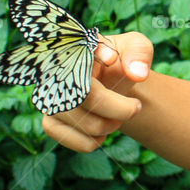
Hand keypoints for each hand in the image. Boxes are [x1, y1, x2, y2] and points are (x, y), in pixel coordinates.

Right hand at [41, 31, 152, 151]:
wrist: (111, 82)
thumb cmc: (121, 61)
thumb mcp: (136, 47)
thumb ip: (140, 53)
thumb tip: (137, 74)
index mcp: (73, 50)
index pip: (79, 59)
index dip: (97, 60)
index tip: (112, 59)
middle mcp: (54, 74)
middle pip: (85, 98)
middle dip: (118, 109)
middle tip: (135, 108)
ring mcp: (50, 98)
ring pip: (80, 122)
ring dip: (108, 126)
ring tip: (119, 117)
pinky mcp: (50, 120)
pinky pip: (68, 138)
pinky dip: (92, 141)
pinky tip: (102, 132)